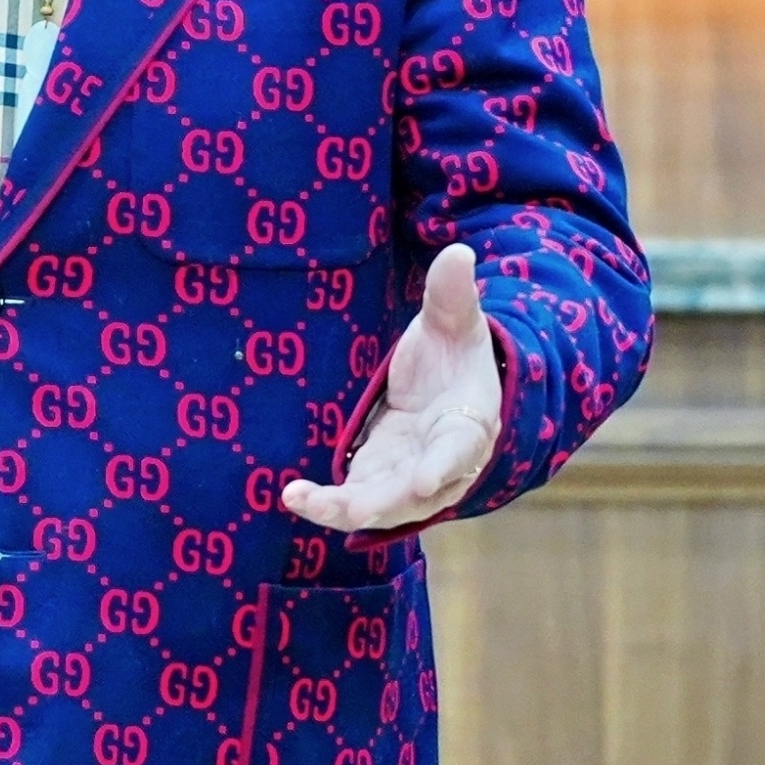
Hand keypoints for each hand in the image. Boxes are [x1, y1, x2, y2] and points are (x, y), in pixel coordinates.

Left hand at [282, 242, 501, 535]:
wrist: (447, 385)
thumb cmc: (455, 353)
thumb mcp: (456, 321)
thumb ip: (452, 295)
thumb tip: (459, 253)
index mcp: (470, 423)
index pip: (460, 449)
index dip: (444, 466)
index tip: (425, 481)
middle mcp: (443, 462)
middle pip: (416, 493)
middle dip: (383, 503)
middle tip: (346, 508)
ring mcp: (409, 477)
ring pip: (382, 506)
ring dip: (344, 511)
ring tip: (301, 500)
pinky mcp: (379, 480)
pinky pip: (355, 500)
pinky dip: (326, 504)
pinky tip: (293, 496)